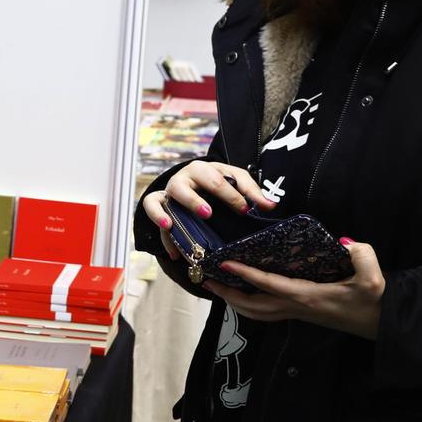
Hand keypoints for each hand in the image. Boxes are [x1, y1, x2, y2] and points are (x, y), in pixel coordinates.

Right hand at [142, 161, 277, 261]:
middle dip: (194, 201)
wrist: (196, 181)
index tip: (243, 210)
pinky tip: (172, 252)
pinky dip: (156, 230)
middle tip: (208, 214)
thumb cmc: (218, 182)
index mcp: (204, 170)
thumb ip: (252, 193)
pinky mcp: (158, 205)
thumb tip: (270, 206)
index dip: (231, 196)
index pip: (217, 180)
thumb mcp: (236, 181)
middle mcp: (183, 179)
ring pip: (158, 199)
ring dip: (163, 213)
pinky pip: (150, 214)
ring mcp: (168, 192)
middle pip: (184, 187)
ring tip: (171, 227)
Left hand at [202, 239, 385, 339]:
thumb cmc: (374, 302)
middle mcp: (296, 308)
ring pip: (256, 313)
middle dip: (227, 294)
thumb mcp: (374, 278)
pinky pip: (266, 313)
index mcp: (308, 297)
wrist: (381, 323)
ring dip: (234, 302)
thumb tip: (346, 242)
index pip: (269, 285)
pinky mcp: (300, 315)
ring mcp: (296, 314)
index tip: (226, 264)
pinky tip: (244, 294)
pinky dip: (249, 305)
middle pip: (251, 306)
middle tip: (207, 280)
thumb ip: (363, 255)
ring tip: (217, 287)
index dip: (246, 275)